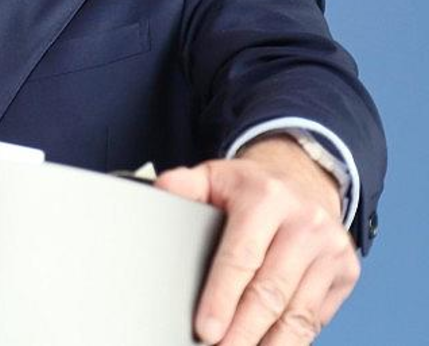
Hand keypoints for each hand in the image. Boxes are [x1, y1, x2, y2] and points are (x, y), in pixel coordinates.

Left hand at [155, 136, 359, 343]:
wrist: (304, 180)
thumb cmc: (250, 188)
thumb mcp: (215, 176)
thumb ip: (184, 185)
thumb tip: (158, 194)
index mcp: (266, 198)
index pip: (241, 257)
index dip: (221, 298)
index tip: (206, 330)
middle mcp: (305, 222)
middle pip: (270, 293)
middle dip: (242, 332)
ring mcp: (331, 249)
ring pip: (297, 313)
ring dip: (268, 345)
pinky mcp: (347, 271)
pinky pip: (316, 318)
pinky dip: (292, 341)